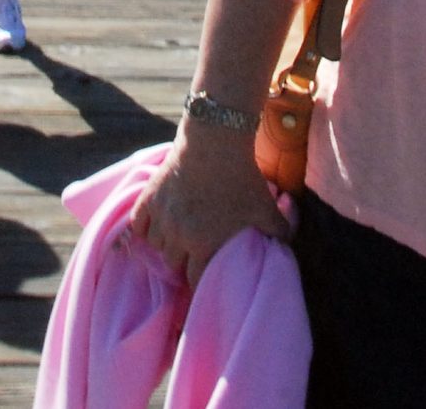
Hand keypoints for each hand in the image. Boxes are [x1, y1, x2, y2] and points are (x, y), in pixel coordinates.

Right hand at [126, 132, 290, 287]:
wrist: (215, 141)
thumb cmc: (243, 177)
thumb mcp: (266, 208)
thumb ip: (279, 233)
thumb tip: (286, 247)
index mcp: (205, 245)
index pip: (195, 281)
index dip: (201, 283)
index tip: (206, 279)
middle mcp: (178, 236)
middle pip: (174, 265)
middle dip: (184, 263)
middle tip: (193, 256)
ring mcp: (161, 217)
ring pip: (156, 246)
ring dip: (167, 245)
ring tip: (178, 238)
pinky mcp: (149, 198)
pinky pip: (139, 225)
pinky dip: (146, 228)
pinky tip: (158, 225)